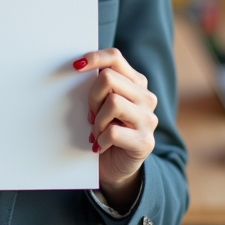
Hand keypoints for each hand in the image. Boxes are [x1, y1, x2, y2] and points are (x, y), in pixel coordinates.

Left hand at [75, 48, 157, 210]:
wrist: (114, 167)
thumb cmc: (104, 130)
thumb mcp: (100, 104)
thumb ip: (98, 86)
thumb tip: (78, 67)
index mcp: (135, 82)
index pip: (115, 57)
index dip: (94, 58)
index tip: (76, 66)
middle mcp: (146, 97)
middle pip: (108, 78)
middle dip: (92, 97)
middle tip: (90, 115)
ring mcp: (148, 119)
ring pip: (113, 102)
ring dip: (97, 120)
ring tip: (97, 131)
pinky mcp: (145, 142)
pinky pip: (113, 132)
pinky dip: (100, 139)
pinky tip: (100, 145)